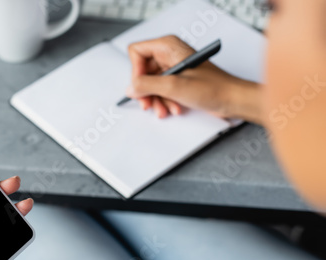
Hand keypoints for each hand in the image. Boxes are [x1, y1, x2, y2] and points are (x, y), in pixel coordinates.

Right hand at [127, 35, 261, 122]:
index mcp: (168, 46)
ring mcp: (174, 68)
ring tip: (164, 109)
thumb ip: (147, 85)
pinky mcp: (178, 81)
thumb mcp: (174, 86)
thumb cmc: (214, 88)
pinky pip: (161, 90)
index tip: (140, 86)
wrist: (232, 100)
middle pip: (142, 71)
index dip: (136, 71)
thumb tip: (131, 88)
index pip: (137, 52)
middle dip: (146, 90)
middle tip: (148, 103)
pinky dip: (164, 101)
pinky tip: (173, 108)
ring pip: (151, 84)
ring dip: (156, 99)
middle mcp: (169, 54)